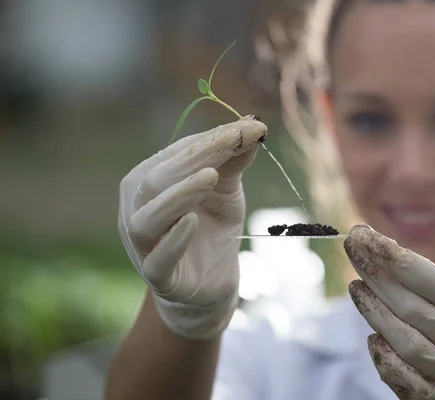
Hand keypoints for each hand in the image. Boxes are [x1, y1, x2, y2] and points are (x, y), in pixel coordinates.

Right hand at [118, 116, 266, 339]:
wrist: (211, 283)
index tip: (251, 127)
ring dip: (178, 195)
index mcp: (150, 182)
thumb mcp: (227, 191)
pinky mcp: (157, 278)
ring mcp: (143, 246)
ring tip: (210, 177)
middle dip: (196, 158)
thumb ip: (233, 161)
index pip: (175, 155)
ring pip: (147, 218)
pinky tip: (193, 222)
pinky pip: (157, 260)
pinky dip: (174, 240)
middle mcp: (137, 210)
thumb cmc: (212, 229)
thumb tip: (253, 124)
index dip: (211, 140)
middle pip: (155, 179)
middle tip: (234, 143)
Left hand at [343, 224, 434, 399]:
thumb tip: (372, 247)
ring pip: (400, 339)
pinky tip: (373, 334)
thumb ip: (423, 277)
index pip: (421, 275)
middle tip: (352, 248)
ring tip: (356, 286)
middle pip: (407, 304)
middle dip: (373, 272)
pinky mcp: (433, 397)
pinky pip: (398, 374)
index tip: (361, 235)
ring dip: (372, 309)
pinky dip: (381, 353)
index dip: (386, 252)